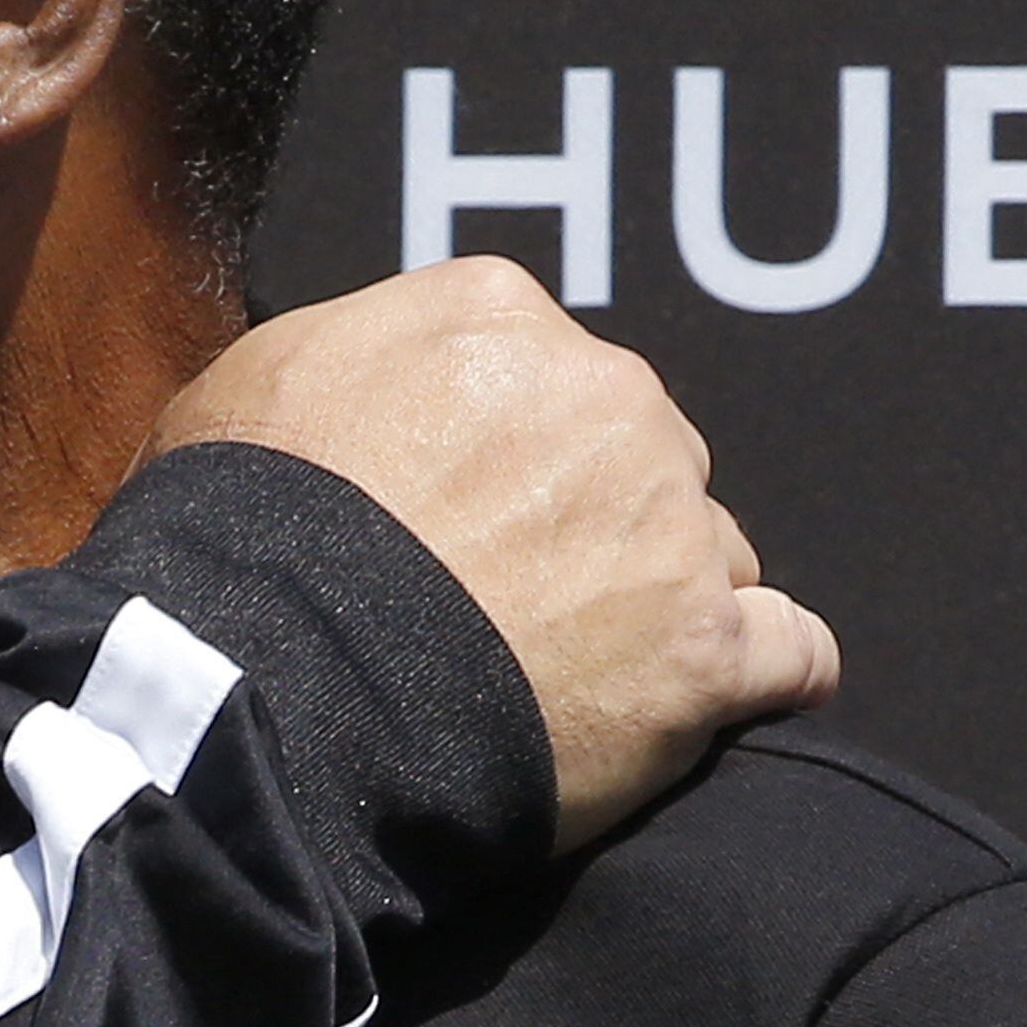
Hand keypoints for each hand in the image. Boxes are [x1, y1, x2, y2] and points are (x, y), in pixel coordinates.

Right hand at [148, 259, 836, 848]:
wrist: (266, 683)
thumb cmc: (235, 537)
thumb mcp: (252, 386)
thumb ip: (357, 356)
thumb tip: (389, 382)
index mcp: (496, 318)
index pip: (544, 368)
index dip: (503, 448)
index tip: (457, 510)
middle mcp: (608, 394)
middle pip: (641, 454)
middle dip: (593, 521)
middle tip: (498, 602)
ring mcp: (670, 524)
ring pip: (711, 551)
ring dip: (655, 603)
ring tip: (562, 676)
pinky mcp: (708, 650)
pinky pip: (792, 654)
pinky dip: (755, 679)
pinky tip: (694, 708)